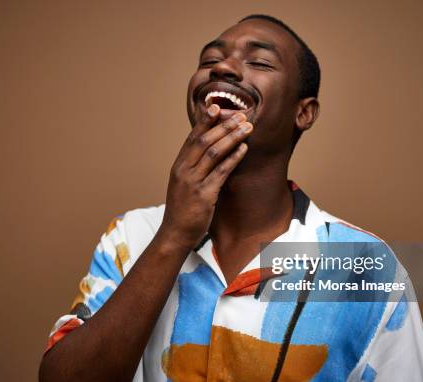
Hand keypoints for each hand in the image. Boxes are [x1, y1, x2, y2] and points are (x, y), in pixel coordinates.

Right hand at [158, 104, 252, 250]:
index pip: (192, 137)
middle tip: (242, 115)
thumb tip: (209, 152)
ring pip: (214, 152)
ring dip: (232, 137)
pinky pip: (221, 172)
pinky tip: (244, 150)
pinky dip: (233, 158)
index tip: (217, 106)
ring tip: (247, 128)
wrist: (175, 234)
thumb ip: (193, 167)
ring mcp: (193, 182)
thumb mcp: (183, 184)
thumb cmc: (182, 209)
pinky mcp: (204, 195)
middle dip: (224, 125)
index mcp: (178, 165)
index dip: (205, 121)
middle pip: (204, 140)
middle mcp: (183, 170)